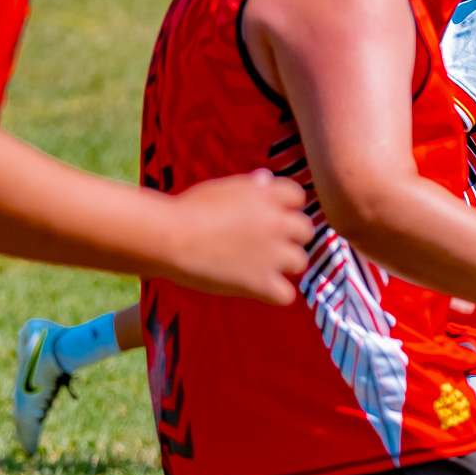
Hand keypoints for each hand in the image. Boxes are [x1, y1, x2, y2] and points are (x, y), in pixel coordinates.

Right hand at [165, 170, 311, 302]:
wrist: (170, 237)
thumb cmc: (187, 210)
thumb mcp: (222, 188)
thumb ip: (250, 186)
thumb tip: (266, 179)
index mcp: (267, 194)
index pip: (297, 196)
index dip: (285, 207)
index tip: (269, 215)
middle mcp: (277, 222)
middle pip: (306, 230)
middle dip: (290, 237)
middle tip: (267, 244)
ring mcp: (272, 254)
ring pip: (300, 261)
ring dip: (284, 265)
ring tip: (261, 266)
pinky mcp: (262, 282)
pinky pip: (287, 295)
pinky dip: (275, 295)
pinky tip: (259, 289)